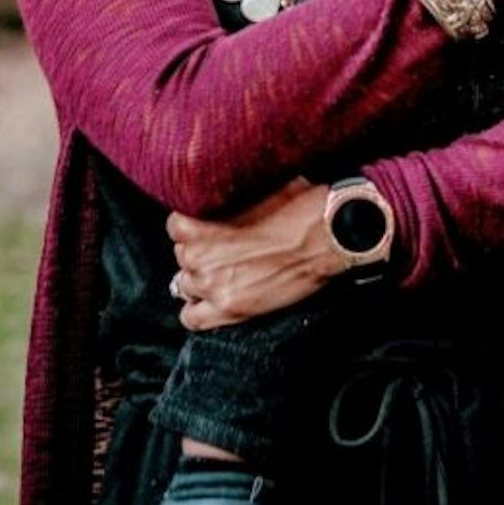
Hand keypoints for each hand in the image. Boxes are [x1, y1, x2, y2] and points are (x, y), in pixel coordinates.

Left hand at [166, 176, 336, 330]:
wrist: (328, 235)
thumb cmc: (299, 206)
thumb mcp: (258, 186)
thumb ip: (230, 197)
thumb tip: (226, 192)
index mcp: (201, 223)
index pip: (175, 227)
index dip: (193, 227)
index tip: (206, 227)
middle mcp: (200, 256)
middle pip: (182, 256)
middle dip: (200, 252)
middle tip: (224, 249)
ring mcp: (213, 285)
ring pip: (185, 285)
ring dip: (201, 278)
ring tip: (224, 273)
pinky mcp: (231, 309)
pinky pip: (192, 318)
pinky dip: (197, 311)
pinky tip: (210, 301)